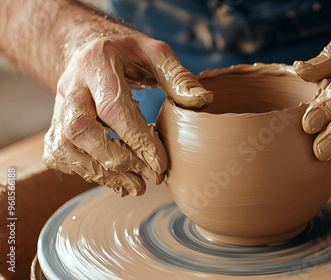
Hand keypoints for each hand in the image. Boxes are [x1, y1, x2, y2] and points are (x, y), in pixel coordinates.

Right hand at [43, 32, 212, 195]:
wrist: (89, 49)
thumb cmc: (127, 53)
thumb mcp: (156, 54)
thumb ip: (178, 77)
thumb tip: (203, 101)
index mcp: (97, 63)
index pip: (113, 107)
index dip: (137, 139)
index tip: (160, 164)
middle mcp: (71, 86)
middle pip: (81, 130)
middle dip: (118, 159)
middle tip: (151, 178)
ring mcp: (59, 106)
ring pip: (66, 147)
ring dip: (100, 173)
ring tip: (135, 186)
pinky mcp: (56, 124)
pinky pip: (60, 154)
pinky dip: (85, 172)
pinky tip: (114, 180)